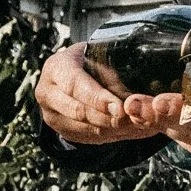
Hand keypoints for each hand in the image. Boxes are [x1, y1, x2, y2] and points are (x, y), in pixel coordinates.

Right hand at [35, 43, 173, 142]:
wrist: (71, 72)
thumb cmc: (90, 58)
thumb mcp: (98, 53)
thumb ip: (111, 68)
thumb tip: (139, 87)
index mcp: (56, 68)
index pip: (75, 85)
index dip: (97, 98)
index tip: (120, 107)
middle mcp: (47, 93)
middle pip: (79, 111)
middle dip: (109, 119)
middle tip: (136, 121)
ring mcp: (52, 115)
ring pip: (87, 129)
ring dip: (117, 131)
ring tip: (143, 128)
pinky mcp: (62, 130)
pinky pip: (91, 138)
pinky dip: (116, 136)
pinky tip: (136, 132)